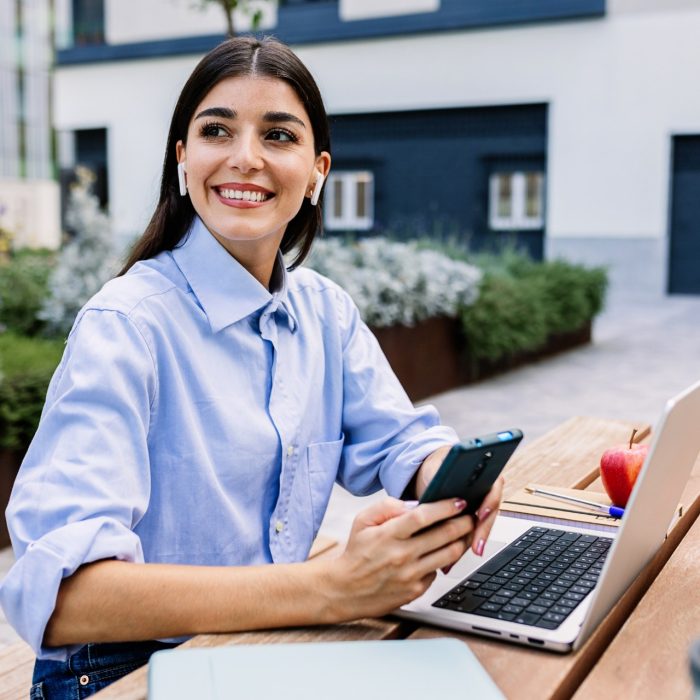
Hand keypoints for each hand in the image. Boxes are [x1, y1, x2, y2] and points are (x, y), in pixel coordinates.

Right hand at [323, 496, 473, 621]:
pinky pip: (438, 572)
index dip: (445, 507)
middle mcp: (401, 555)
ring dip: (461, 541)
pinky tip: (440, 553)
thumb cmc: (356, 552)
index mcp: (388, 535)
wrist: (345, 590)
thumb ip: (387, 506)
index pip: (423, 516)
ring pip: (449, 555)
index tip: (459, 501)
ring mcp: (410, 575)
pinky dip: (442, 561)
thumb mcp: (363, 521)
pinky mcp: (415, 591)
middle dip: (463, 522)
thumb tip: (414, 505)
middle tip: (470, 515)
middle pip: (444, 535)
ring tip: (463, 533)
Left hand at [415, 446, 505, 558]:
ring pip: (477, 532)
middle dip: (481, 534)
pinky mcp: (465, 524)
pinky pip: (466, 538)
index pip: (493, 490)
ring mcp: (476, 511)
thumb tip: (443, 476)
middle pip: (488, 517)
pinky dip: (457, 551)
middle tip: (476, 548)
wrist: (432, 473)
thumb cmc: (438, 468)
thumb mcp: (439, 467)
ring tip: (455, 561)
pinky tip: (447, 562)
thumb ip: (444, 471)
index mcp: (484, 477)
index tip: (482, 514)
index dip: (489, 504)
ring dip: (469, 547)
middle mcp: (483, 497)